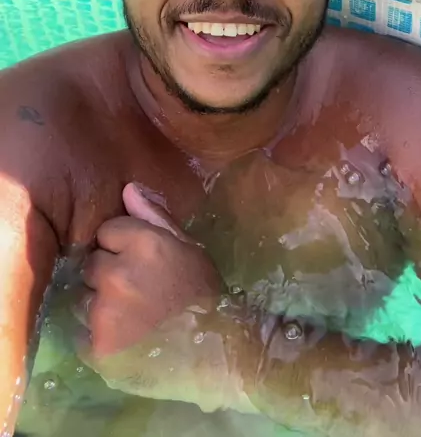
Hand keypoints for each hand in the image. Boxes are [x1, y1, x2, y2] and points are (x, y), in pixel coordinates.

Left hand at [72, 183, 225, 401]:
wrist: (219, 352)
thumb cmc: (205, 295)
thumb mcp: (188, 247)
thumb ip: (154, 217)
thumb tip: (127, 189)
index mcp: (143, 243)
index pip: (105, 231)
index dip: (121, 246)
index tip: (141, 264)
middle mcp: (118, 273)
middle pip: (91, 263)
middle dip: (107, 274)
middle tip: (137, 293)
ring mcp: (104, 312)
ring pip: (82, 298)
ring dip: (99, 305)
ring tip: (131, 319)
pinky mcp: (97, 346)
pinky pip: (81, 333)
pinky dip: (97, 336)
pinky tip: (124, 340)